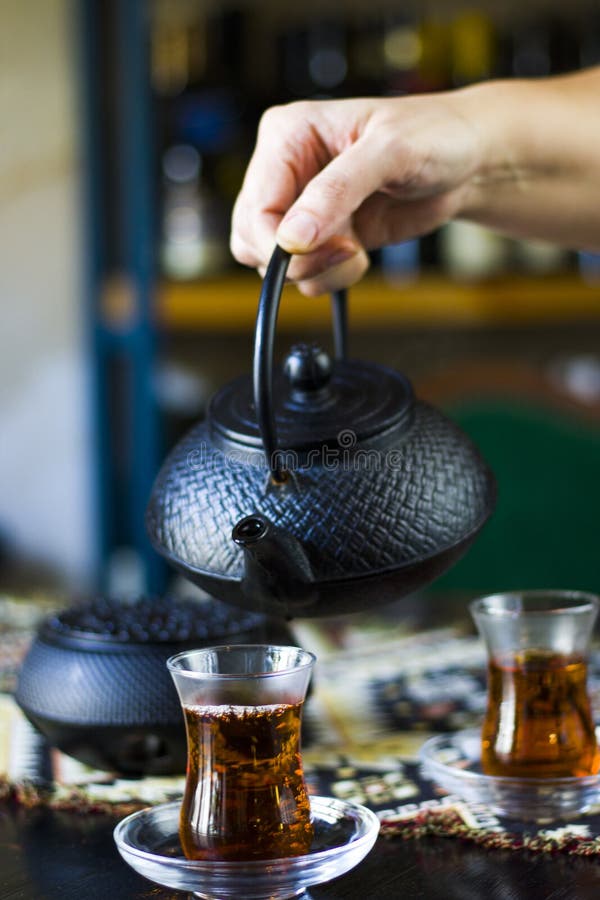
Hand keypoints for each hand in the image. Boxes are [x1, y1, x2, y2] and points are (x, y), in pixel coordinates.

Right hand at [230, 94, 481, 294]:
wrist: (468, 162)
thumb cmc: (434, 135)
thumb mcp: (389, 152)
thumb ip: (337, 192)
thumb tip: (292, 237)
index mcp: (287, 136)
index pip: (255, 205)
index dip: (276, 241)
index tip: (312, 252)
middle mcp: (286, 171)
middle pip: (252, 238)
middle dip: (297, 259)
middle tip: (344, 250)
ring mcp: (303, 208)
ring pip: (275, 263)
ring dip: (316, 271)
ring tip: (356, 250)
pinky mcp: (323, 236)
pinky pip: (304, 274)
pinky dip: (329, 277)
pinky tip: (358, 255)